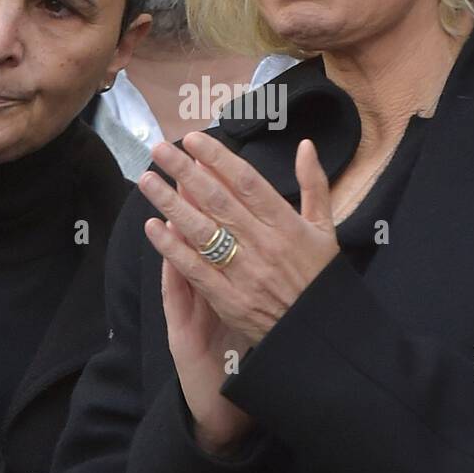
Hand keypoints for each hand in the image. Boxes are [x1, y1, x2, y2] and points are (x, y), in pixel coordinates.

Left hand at [140, 133, 338, 449]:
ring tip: (147, 181)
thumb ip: (315, 185)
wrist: (319, 332)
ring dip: (170, 204)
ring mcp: (244, 272)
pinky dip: (172, 248)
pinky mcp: (229, 299)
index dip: (218, 158)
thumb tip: (305, 144)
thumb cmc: (320, 277)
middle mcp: (263, 244)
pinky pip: (195, 269)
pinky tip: (152, 227)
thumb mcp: (326, 229)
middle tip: (159, 149)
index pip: (247, 182)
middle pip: (217, 201)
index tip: (193, 140)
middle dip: (185, 172)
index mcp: (287, 224)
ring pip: (201, 231)